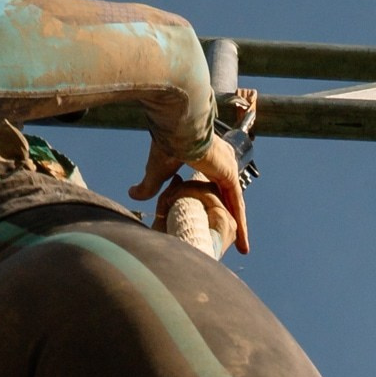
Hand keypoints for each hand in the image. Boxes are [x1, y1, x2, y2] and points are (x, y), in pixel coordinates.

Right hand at [136, 128, 250, 249]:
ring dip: (239, 226)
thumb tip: (132, 195)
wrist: (175, 127)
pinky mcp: (228, 174)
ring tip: (243, 248)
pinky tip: (243, 242)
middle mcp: (220, 164)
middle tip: (235, 239)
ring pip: (234, 204)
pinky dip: (241, 223)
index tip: (215, 216)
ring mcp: (227, 168)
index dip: (214, 203)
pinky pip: (237, 204)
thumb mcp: (157, 171)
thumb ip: (148, 185)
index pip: (213, 187)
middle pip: (227, 198)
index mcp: (206, 160)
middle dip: (232, 219)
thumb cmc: (166, 142)